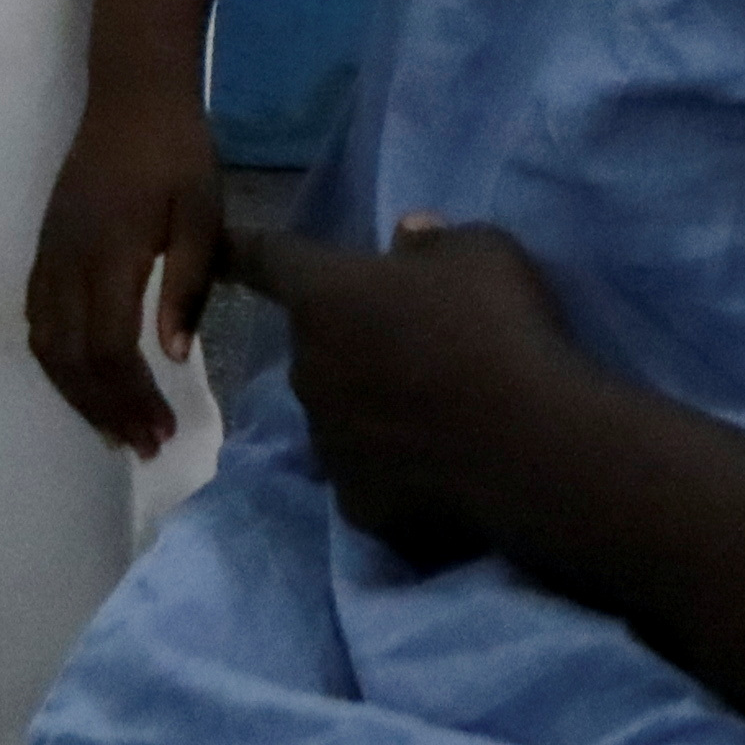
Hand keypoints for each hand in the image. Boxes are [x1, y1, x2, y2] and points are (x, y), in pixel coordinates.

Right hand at [26, 92, 227, 458]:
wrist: (131, 93)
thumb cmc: (177, 152)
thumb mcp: (202, 212)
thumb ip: (188, 283)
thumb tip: (171, 356)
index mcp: (110, 254)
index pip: (107, 348)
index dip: (129, 398)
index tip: (160, 432)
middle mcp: (68, 261)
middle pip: (70, 358)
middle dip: (103, 410)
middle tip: (140, 447)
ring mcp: (49, 254)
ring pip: (45, 344)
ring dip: (75, 393)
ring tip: (110, 428)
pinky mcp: (45, 247)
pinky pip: (36, 318)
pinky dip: (54, 361)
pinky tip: (80, 379)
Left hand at [224, 213, 590, 567]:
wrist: (529, 444)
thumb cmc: (498, 326)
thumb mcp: (479, 252)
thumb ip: (432, 242)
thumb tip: (408, 239)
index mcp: (325, 296)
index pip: (267, 260)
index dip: (241, 249)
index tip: (215, 246)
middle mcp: (309, 369)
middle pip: (317, 347)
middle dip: (349, 341)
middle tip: (413, 347)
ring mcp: (329, 444)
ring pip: (339, 415)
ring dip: (370, 407)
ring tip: (439, 414)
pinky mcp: (359, 505)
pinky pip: (368, 475)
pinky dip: (394, 468)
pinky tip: (443, 467)